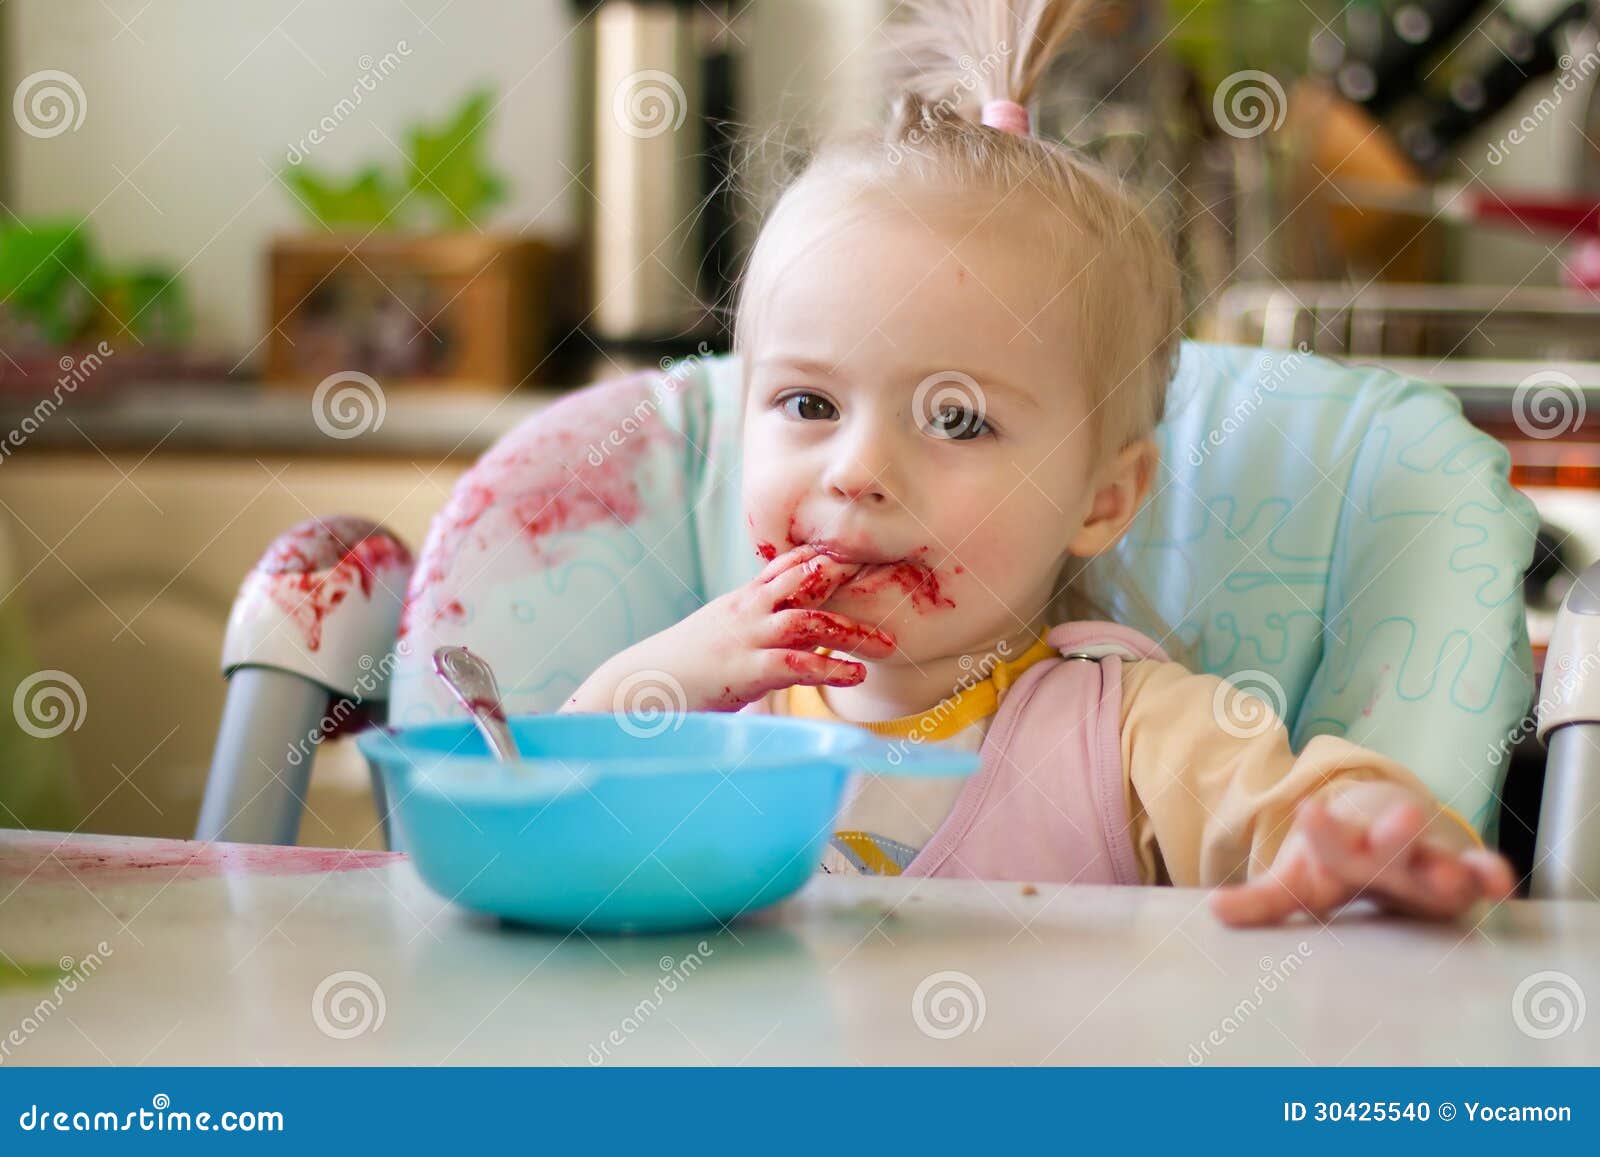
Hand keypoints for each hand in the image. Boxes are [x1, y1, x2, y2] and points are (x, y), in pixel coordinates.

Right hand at [561, 543, 895, 713]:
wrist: (639, 686)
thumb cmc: (683, 667)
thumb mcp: (722, 636)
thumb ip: (756, 628)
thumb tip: (792, 635)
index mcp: (744, 599)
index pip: (791, 565)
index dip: (828, 556)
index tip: (866, 551)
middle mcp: (748, 610)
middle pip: (806, 579)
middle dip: (850, 576)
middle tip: (893, 576)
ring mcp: (746, 637)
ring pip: (808, 620)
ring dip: (851, 631)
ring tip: (888, 646)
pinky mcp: (744, 669)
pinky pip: (795, 663)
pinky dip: (829, 667)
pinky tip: (855, 675)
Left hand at [1209, 786, 1516, 926]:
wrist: (1387, 825)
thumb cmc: (1341, 861)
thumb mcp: (1302, 880)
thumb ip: (1263, 899)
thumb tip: (1213, 910)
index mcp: (1343, 847)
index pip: (1329, 839)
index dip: (1321, 829)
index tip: (1309, 810)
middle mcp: (1387, 850)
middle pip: (1390, 846)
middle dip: (1392, 837)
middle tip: (1397, 822)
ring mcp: (1428, 860)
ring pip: (1439, 862)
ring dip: (1448, 867)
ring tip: (1454, 874)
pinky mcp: (1462, 874)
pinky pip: (1480, 874)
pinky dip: (1490, 876)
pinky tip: (1500, 885)